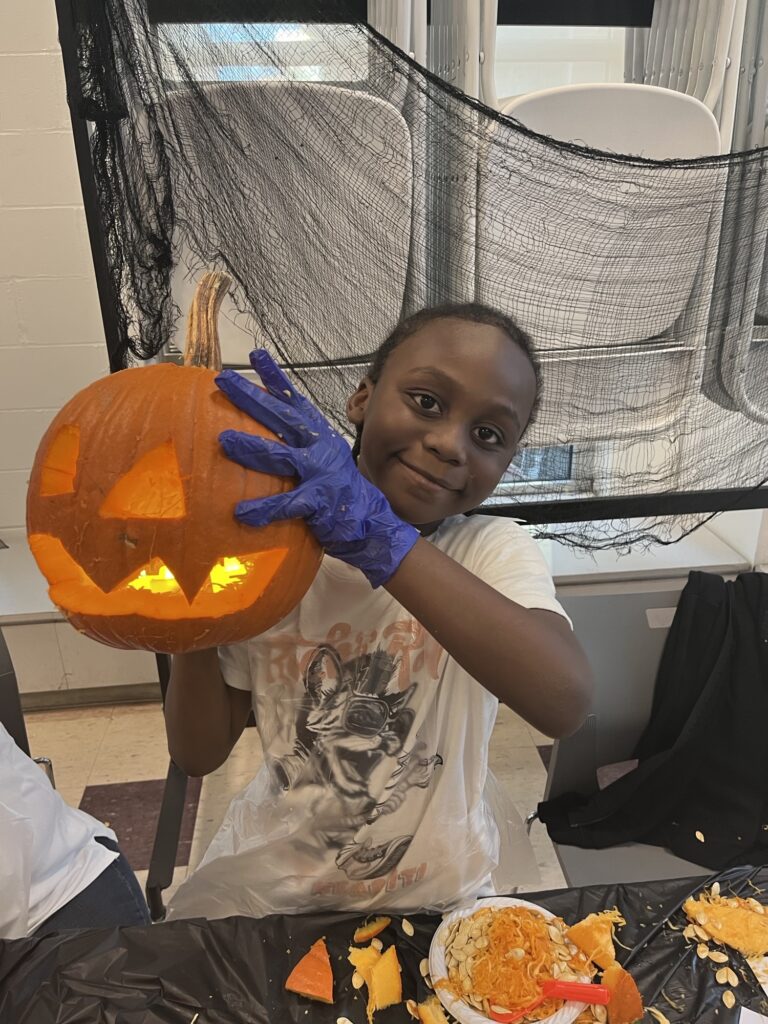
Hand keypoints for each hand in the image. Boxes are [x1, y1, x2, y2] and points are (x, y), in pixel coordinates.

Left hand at [215, 350, 418, 587]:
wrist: (370, 521)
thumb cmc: (338, 490)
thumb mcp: (321, 458)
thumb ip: (296, 444)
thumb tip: (262, 431)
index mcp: (318, 435)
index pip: (294, 401)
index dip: (275, 378)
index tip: (254, 356)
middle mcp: (319, 447)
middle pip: (282, 417)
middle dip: (252, 398)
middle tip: (223, 381)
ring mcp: (320, 472)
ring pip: (280, 455)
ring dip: (251, 447)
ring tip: (224, 440)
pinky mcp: (319, 500)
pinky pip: (287, 503)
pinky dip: (263, 509)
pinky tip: (241, 513)